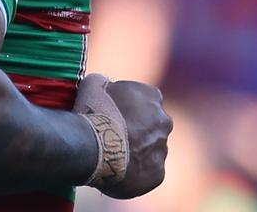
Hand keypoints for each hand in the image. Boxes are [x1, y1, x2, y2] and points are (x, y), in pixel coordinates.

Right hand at [73, 73, 171, 198]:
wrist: (92, 146)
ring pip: (150, 151)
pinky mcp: (157, 174)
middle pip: (151, 126)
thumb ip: (105, 83)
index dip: (127, 107)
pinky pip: (147, 173)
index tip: (112, 113)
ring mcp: (162, 149)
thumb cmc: (92, 112)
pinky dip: (135, 173)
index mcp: (152, 96)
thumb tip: (104, 84)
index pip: (144, 99)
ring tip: (112, 156)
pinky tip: (117, 171)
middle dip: (136, 131)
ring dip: (136, 152)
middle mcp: (164, 122)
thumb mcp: (94, 83)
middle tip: (113, 137)